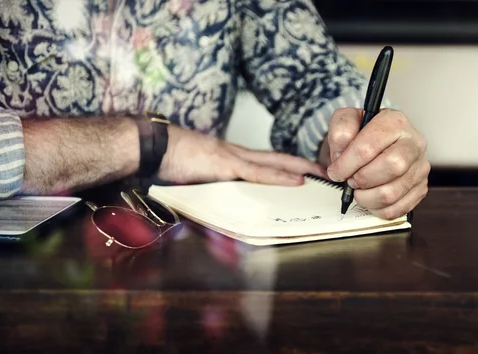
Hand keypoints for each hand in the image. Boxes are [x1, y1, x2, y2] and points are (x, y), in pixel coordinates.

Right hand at [157, 125, 326, 184]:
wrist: (152, 146)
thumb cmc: (168, 161)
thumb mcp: (194, 177)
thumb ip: (210, 188)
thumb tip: (221, 209)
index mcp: (228, 157)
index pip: (263, 161)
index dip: (285, 166)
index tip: (304, 171)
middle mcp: (235, 154)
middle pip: (276, 159)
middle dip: (302, 165)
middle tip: (325, 171)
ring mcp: (232, 157)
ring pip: (274, 163)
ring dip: (299, 169)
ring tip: (321, 174)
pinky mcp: (225, 164)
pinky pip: (258, 172)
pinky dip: (279, 176)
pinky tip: (297, 180)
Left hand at [321, 108, 429, 219]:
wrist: (376, 144)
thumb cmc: (362, 134)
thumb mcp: (346, 121)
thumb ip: (341, 130)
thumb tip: (341, 153)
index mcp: (395, 122)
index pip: (369, 146)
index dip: (346, 164)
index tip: (335, 171)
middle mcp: (414, 143)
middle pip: (392, 167)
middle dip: (362, 179)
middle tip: (350, 180)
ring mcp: (420, 167)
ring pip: (393, 192)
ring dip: (367, 197)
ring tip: (359, 189)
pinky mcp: (421, 188)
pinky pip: (397, 208)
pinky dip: (377, 208)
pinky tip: (370, 197)